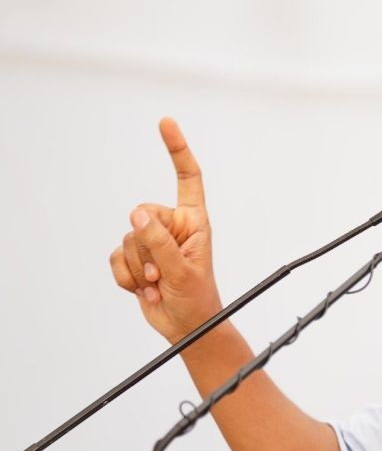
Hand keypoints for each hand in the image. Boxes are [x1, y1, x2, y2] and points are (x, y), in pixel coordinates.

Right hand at [109, 117, 223, 343]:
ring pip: (127, 239)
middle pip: (142, 215)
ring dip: (138, 267)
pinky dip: (126, 277)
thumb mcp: (182, 270)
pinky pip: (115, 258)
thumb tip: (137, 214)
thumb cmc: (197, 298)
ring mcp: (153, 242)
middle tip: (163, 273)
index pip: (187, 178)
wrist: (186, 327)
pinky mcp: (135, 259)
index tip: (166, 123)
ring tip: (158, 283)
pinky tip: (144, 289)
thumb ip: (160, 242)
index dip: (177, 150)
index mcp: (195, 221)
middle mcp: (173, 226)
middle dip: (147, 248)